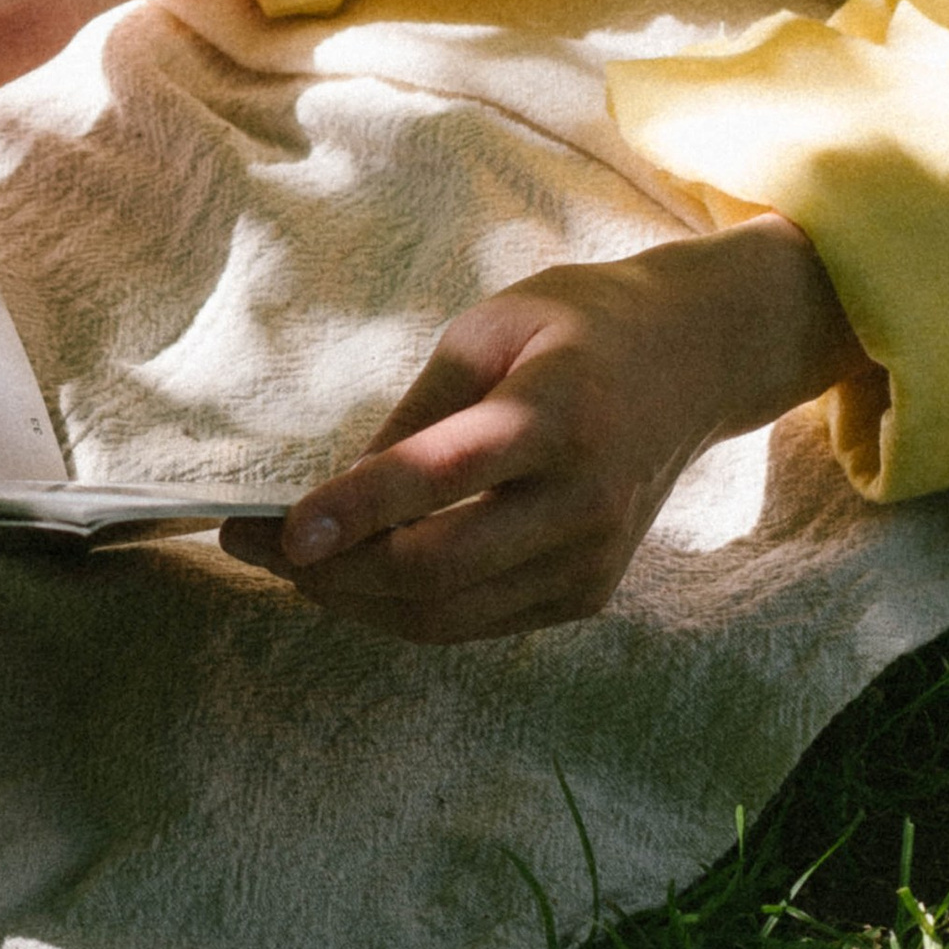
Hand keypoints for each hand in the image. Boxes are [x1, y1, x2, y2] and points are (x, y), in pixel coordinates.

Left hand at [222, 218, 867, 643]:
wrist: (692, 362)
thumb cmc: (577, 326)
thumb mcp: (489, 329)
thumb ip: (418, 414)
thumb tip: (338, 491)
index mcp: (557, 413)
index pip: (439, 477)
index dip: (352, 509)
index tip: (276, 528)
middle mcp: (584, 497)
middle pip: (438, 569)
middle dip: (333, 571)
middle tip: (256, 547)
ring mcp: (593, 557)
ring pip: (452, 614)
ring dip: (357, 601)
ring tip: (292, 566)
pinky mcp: (591, 591)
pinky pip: (480, 621)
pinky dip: (407, 611)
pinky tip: (356, 579)